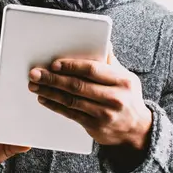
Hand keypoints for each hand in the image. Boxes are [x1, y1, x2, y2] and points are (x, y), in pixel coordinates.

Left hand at [28, 45, 152, 150]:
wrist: (137, 130)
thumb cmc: (127, 97)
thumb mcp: (126, 77)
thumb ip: (111, 61)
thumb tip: (103, 42)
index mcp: (122, 81)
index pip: (92, 70)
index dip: (71, 66)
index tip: (54, 64)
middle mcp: (115, 98)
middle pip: (78, 86)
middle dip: (53, 78)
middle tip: (35, 73)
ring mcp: (105, 114)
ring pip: (71, 100)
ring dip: (49, 92)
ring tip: (35, 85)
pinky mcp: (95, 127)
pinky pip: (71, 114)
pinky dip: (55, 105)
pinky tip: (44, 98)